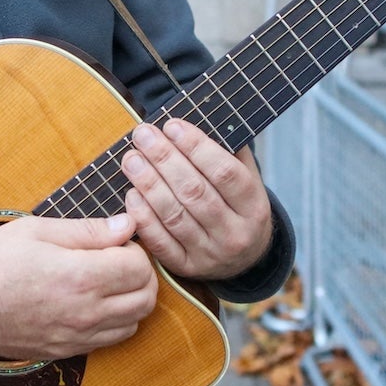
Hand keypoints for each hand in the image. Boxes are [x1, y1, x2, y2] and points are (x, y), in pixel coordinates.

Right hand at [0, 214, 156, 360]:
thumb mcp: (38, 230)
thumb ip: (89, 231)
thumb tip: (128, 226)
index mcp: (79, 278)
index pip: (140, 268)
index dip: (135, 249)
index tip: (117, 240)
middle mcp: (83, 314)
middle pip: (146, 300)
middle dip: (142, 275)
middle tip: (120, 258)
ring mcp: (75, 338)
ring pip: (133, 324)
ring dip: (131, 300)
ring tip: (108, 280)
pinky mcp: (65, 352)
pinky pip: (109, 340)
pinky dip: (114, 321)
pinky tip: (93, 302)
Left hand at [120, 118, 273, 282]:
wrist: (245, 259)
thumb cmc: (238, 205)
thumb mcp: (247, 178)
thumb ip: (228, 151)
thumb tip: (197, 117)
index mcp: (254, 206)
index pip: (225, 172)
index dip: (196, 146)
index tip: (171, 125)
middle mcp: (235, 233)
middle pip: (195, 192)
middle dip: (165, 159)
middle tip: (143, 135)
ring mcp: (210, 255)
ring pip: (175, 216)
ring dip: (149, 184)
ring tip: (131, 158)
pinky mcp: (186, 269)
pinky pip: (160, 243)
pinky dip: (144, 217)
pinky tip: (131, 193)